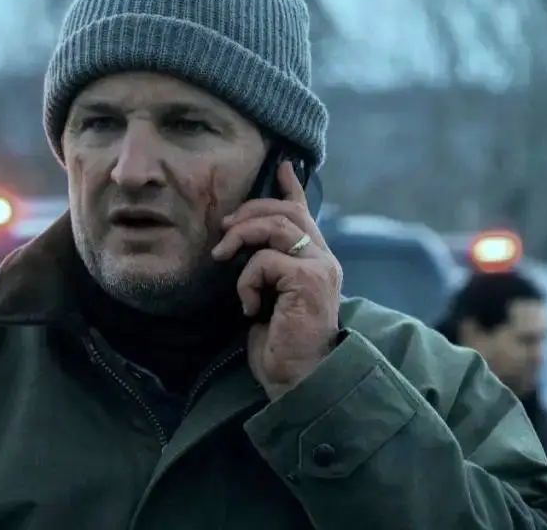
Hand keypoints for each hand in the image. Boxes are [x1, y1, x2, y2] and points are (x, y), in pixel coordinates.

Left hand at [211, 161, 342, 400]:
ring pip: (277, 226)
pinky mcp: (308, 281)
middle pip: (287, 211)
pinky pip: (266, 260)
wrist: (298, 380)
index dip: (290, 188)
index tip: (281, 166)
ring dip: (241, 237)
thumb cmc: (280, 345)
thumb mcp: (268, 297)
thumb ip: (266, 268)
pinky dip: (246, 280)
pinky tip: (247, 306)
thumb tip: (240, 243)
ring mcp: (320, 268)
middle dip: (250, 210)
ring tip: (223, 257)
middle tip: (223, 228)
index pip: (305, 213)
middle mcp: (324, 259)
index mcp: (316, 261)